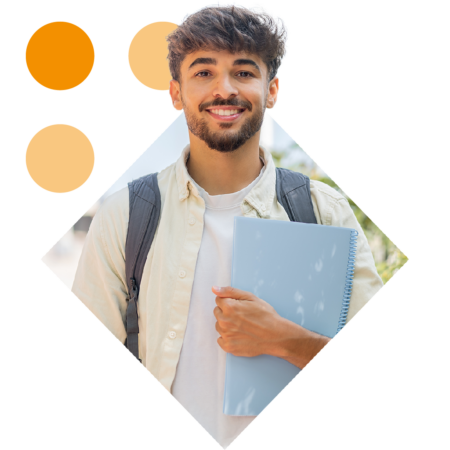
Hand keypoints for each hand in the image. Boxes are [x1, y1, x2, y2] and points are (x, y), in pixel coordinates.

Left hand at [212, 285, 331, 368]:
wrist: (276, 335)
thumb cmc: (265, 315)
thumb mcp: (250, 297)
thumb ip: (229, 291)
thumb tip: (214, 289)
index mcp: (228, 307)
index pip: (218, 300)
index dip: (229, 301)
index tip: (239, 306)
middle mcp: (224, 321)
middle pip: (217, 313)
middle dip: (226, 312)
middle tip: (241, 316)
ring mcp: (226, 335)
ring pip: (219, 326)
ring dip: (227, 325)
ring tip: (242, 326)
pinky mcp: (228, 347)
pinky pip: (220, 339)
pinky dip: (228, 337)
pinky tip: (240, 335)